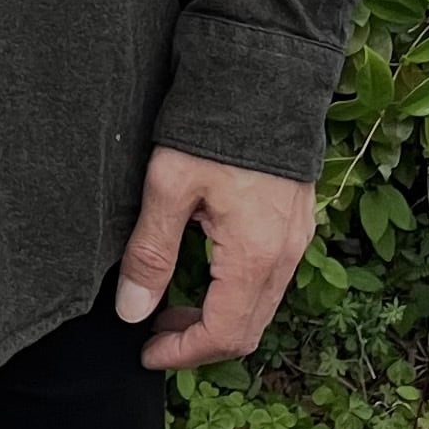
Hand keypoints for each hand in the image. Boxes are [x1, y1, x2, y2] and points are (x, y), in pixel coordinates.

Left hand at [114, 147, 314, 371]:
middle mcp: (286, 256)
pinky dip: (235, 293)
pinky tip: (203, 272)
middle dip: (198, 343)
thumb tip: (132, 312)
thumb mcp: (169, 186)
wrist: (265, 73)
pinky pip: (269, 279)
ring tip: (170, 305)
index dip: (182, 355)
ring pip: (260, 307)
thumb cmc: (216, 125)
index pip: (223, 335)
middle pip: (246, 330)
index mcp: (255, 256)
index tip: (145, 353)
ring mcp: (297, 239)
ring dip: (216, 318)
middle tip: (153, 334)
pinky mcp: (296, 222)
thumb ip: (150, 253)